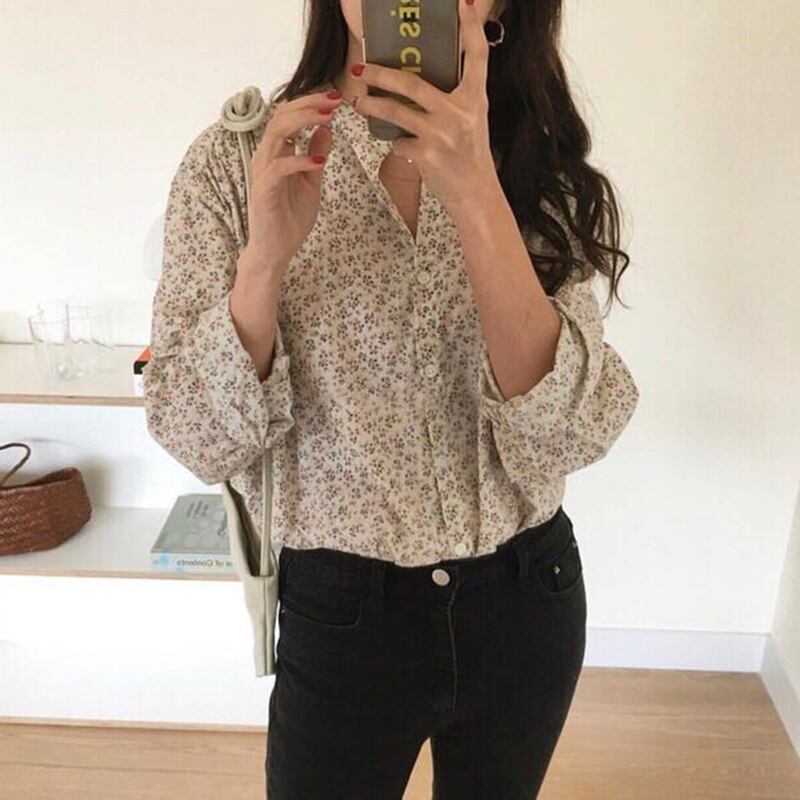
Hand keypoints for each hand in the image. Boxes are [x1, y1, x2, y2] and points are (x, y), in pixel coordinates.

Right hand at [244, 89, 343, 272]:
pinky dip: (299, 160)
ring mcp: (263, 172)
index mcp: (277, 152)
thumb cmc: (290, 217)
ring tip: (328, 118)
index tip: (336, 98)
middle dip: (308, 104)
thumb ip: (316, 155)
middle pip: (281, 116)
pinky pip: (279, 168)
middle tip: (334, 100)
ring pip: (277, 133)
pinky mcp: (263, 191)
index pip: (288, 115)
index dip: (310, 103)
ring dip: (303, 122)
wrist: (276, 250)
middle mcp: (266, 156)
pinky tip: (319, 161)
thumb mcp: (311, 181)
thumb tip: (327, 129)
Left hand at [349, 0, 500, 218]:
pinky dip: (397, 144)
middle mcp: (460, 113)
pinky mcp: (428, 155)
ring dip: (371, 106)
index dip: (471, 27)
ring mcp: (442, 134)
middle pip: (412, 83)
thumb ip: (453, 101)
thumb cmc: (471, 158)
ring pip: (395, 112)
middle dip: (380, 74)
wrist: (477, 197)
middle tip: (360, 68)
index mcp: (475, 99)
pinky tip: (402, 148)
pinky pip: (399, 143)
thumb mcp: (472, 122)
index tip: (462, 3)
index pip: (477, 56)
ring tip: (358, 103)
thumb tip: (417, 83)